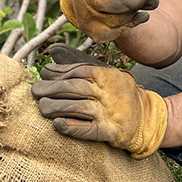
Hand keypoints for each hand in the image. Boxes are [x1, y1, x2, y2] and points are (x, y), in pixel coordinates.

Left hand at [31, 43, 167, 158]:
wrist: (145, 118)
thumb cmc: (116, 93)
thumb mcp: (103, 74)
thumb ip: (78, 62)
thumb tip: (52, 50)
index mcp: (108, 75)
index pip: (80, 70)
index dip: (59, 71)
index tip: (44, 73)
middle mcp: (110, 93)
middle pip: (77, 88)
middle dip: (53, 88)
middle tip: (36, 91)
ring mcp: (111, 113)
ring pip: (80, 107)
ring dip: (57, 107)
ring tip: (42, 107)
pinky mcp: (111, 132)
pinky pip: (89, 130)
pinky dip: (72, 128)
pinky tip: (57, 125)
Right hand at [60, 0, 159, 41]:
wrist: (88, 7)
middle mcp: (85, 1)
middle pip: (122, 3)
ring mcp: (91, 20)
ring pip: (124, 17)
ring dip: (137, 10)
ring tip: (142, 4)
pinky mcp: (99, 34)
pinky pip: (123, 30)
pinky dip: (135, 21)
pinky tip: (138, 15)